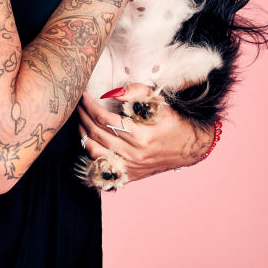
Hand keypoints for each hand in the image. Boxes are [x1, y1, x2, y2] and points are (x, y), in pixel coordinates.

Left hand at [77, 83, 212, 181]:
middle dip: (82, 116)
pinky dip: (90, 152)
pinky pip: (101, 166)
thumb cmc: (174, 122)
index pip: (104, 119)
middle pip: (96, 133)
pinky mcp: (130, 175)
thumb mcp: (160, 103)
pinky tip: (87, 139)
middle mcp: (135, 155)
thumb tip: (110, 92)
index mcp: (141, 136)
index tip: (83, 94)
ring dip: (82, 133)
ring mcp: (131, 167)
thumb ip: (136, 92)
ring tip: (80, 119)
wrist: (190, 147)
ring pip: (94, 151)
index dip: (89, 105)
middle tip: (77, 103)